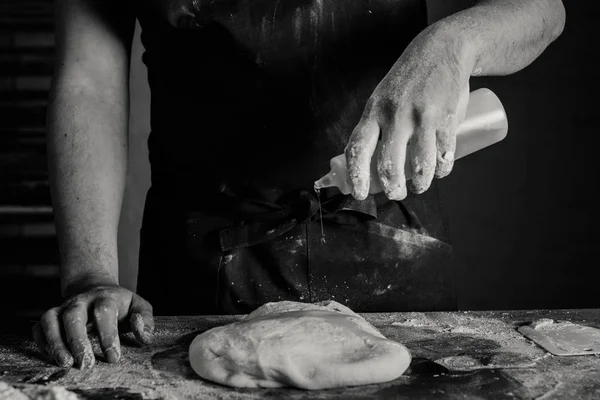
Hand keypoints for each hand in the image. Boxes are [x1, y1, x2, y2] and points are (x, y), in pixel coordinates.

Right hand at [32, 284, 153, 368]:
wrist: (95, 287)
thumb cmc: (120, 304)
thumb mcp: (138, 306)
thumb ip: (144, 320)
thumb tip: (145, 337)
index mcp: (105, 298)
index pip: (105, 313)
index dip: (108, 335)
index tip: (113, 357)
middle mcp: (82, 301)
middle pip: (74, 315)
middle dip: (78, 340)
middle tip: (85, 363)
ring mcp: (63, 307)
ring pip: (52, 320)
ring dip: (56, 342)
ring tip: (65, 362)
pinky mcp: (51, 316)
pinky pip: (39, 327)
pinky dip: (41, 341)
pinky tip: (51, 357)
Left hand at [345, 24, 473, 199]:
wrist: (443, 48)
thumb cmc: (408, 80)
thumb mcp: (383, 99)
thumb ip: (376, 128)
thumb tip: (368, 165)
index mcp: (373, 111)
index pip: (357, 149)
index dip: (356, 176)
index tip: (359, 193)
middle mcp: (395, 114)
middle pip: (389, 165)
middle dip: (393, 189)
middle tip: (396, 194)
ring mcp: (422, 116)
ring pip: (420, 166)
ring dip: (420, 185)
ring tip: (419, 187)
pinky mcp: (446, 118)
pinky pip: (443, 155)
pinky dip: (442, 170)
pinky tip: (440, 171)